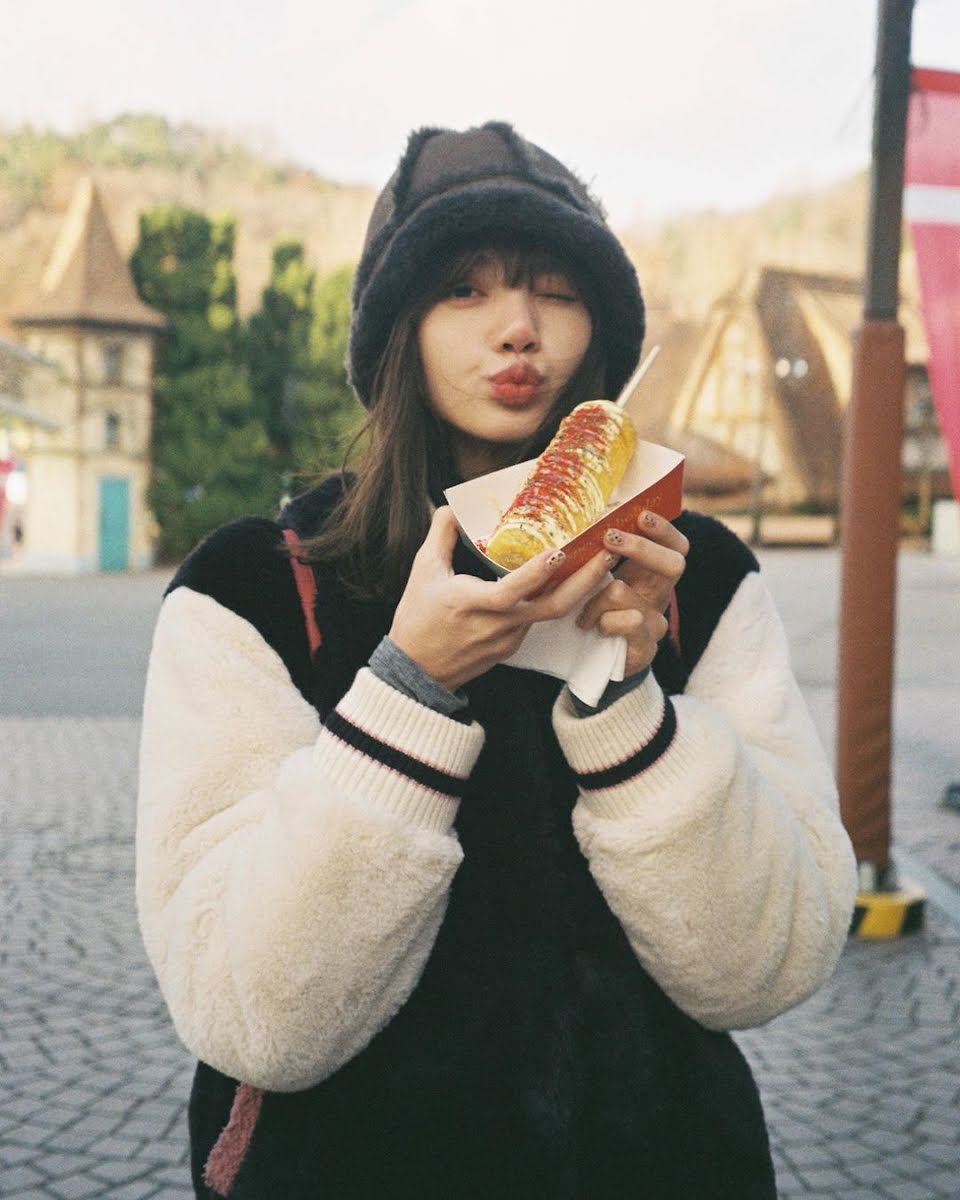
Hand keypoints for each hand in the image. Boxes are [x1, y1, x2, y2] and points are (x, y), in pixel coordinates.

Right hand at [389, 507, 618, 691]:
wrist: (416, 672)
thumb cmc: (417, 620)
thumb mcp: (423, 572)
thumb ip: (440, 536)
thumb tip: (452, 507)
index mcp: (476, 604)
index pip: (514, 589)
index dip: (538, 572)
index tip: (560, 551)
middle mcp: (499, 625)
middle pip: (553, 606)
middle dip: (585, 581)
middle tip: (608, 555)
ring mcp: (509, 640)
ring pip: (549, 613)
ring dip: (575, 589)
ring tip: (596, 562)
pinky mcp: (512, 648)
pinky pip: (537, 621)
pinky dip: (553, 601)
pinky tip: (566, 583)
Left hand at [575, 510, 688, 678]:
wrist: (597, 663)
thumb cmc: (596, 613)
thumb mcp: (600, 582)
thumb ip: (603, 558)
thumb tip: (591, 521)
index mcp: (651, 575)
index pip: (676, 546)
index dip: (665, 529)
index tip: (641, 515)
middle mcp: (661, 595)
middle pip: (674, 563)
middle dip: (640, 547)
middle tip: (608, 538)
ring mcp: (657, 621)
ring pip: (625, 591)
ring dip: (595, 600)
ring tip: (583, 614)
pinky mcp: (647, 645)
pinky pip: (625, 621)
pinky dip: (602, 622)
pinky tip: (593, 629)